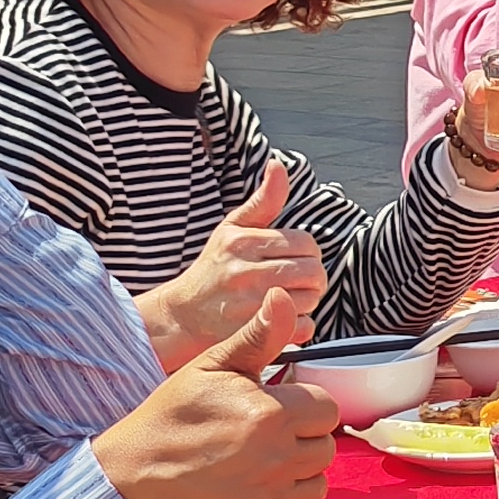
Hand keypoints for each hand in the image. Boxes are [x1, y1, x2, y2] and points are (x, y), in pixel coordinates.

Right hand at [87, 301, 340, 498]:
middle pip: (323, 450)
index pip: (326, 410)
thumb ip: (257, 338)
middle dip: (297, 443)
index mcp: (270, 417)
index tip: (270, 413)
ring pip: (313, 488)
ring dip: (291, 479)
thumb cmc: (170, 420)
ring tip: (249, 470)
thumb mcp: (209, 370)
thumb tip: (284, 297)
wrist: (125, 484)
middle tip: (255, 442)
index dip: (300, 409)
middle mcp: (276, 464)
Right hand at [138, 156, 324, 367]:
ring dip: (308, 300)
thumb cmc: (213, 268)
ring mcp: (247, 304)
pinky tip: (284, 318)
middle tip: (300, 281)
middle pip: (312, 272)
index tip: (297, 259)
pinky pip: (300, 327)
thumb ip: (263, 200)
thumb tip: (278, 166)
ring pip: (310, 299)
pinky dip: (301, 326)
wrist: (184, 314)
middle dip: (313, 277)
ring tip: (290, 297)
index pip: (306, 243)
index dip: (308, 252)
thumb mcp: (233, 227)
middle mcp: (244, 271)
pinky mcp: (251, 332)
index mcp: (243, 242)